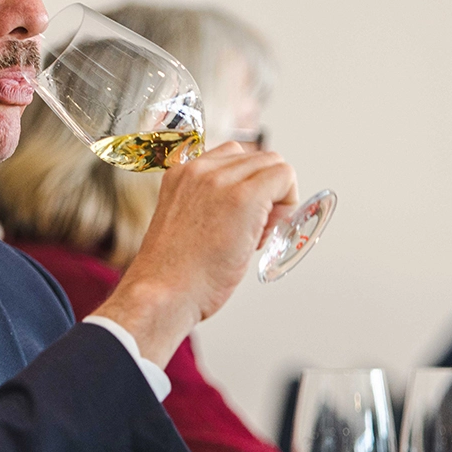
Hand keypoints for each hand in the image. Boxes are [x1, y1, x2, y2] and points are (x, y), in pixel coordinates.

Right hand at [90, 142, 296, 365]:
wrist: (164, 293)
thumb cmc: (174, 274)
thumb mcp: (185, 223)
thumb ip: (210, 204)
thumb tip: (248, 207)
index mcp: (182, 173)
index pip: (234, 158)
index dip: (247, 186)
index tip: (240, 219)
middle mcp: (199, 169)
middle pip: (258, 158)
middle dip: (266, 191)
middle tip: (254, 231)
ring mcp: (220, 180)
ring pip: (275, 164)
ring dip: (277, 196)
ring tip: (256, 234)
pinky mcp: (243, 196)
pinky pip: (284, 177)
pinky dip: (287, 203)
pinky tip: (264, 235)